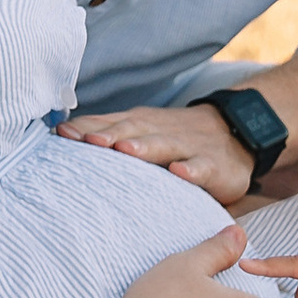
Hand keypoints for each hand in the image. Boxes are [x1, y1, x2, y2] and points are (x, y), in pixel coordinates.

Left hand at [59, 102, 256, 207]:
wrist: (237, 130)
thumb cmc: (176, 136)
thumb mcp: (142, 130)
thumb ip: (107, 132)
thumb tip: (60, 134)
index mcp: (140, 125)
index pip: (108, 124)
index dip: (85, 129)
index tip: (60, 135)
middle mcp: (160, 132)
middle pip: (132, 131)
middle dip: (109, 135)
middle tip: (87, 142)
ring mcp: (188, 147)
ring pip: (163, 146)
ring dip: (143, 147)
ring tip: (124, 150)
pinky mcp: (214, 165)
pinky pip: (202, 168)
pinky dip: (191, 170)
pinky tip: (179, 173)